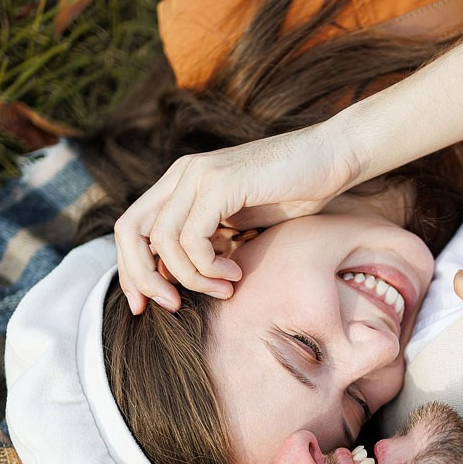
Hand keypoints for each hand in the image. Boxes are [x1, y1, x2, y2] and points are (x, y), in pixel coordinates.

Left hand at [114, 127, 360, 313]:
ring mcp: (198, 174)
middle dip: (142, 278)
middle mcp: (182, 175)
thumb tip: (177, 280)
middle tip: (170, 306)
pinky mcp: (219, 182)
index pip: (132, 228)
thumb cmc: (295, 192)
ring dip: (192, 278)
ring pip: (163, 241)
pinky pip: (193, 239)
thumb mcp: (240, 225)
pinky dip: (209, 267)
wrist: (332, 157)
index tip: (147, 304)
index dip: (131, 270)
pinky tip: (236, 273)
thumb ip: (208, 244)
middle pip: (130, 232)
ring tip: (225, 288)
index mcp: (181, 183)